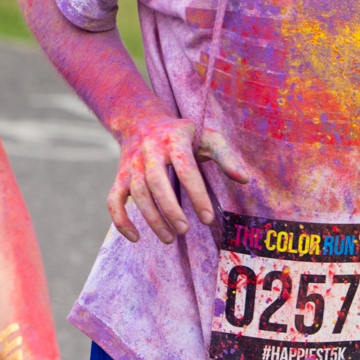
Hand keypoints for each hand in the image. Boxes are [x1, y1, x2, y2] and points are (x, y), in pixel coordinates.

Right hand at [107, 116, 249, 243]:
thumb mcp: (206, 136)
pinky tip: (136, 237)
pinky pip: (114, 200)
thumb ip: (225, 156)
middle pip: (156, 182)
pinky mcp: (120, 177)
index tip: (207, 218)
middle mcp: (149, 151)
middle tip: (186, 230)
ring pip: (136, 193)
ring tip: (171, 238)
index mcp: (173, 140)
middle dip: (170, 209)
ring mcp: (132, 165)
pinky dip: (121, 220)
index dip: (196, 194)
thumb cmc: (182, 135)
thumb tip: (245, 179)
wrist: (140, 121)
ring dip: (152, 218)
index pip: (185, 168)